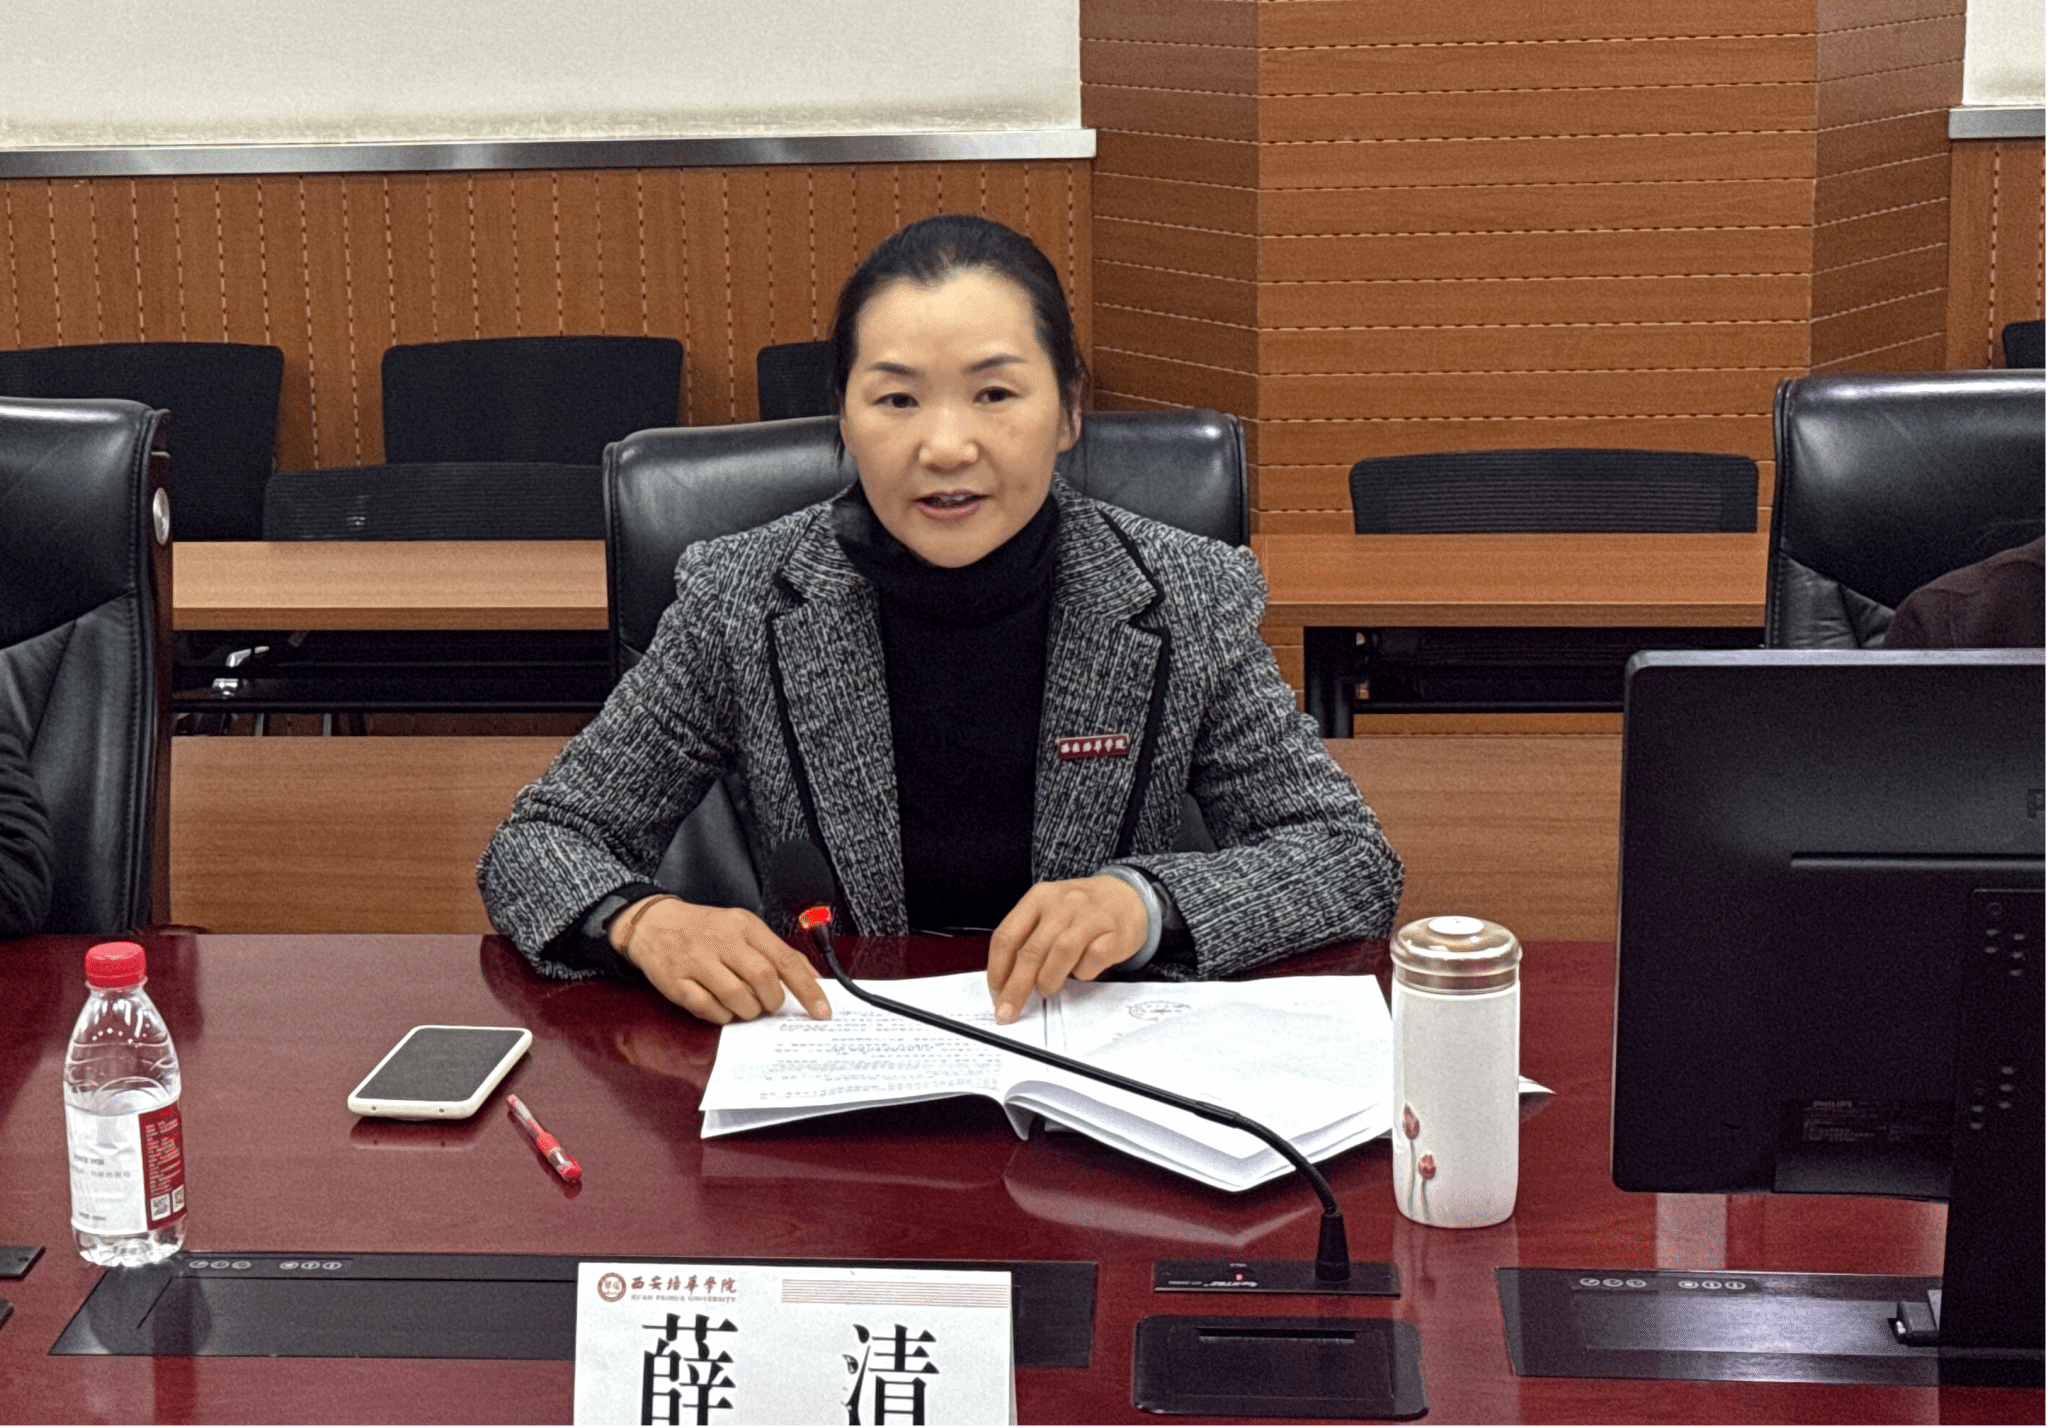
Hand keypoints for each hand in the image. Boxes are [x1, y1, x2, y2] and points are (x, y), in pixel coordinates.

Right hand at [613, 896, 831, 1023]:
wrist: (653, 924)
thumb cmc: (705, 930)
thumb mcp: (743, 929)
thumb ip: (776, 953)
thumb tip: (813, 980)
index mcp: (745, 926)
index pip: (785, 959)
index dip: (808, 989)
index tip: (822, 1011)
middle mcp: (723, 941)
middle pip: (763, 979)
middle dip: (773, 1000)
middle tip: (768, 1003)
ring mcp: (698, 961)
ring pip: (738, 998)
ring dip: (748, 1011)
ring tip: (744, 1005)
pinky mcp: (677, 982)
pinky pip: (709, 1009)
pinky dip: (722, 1016)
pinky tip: (721, 1007)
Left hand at [986, 875, 1148, 1023]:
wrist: (1128, 894)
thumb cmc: (1083, 910)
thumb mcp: (1049, 912)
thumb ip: (1028, 938)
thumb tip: (1006, 981)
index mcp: (1039, 898)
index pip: (1006, 936)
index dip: (997, 971)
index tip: (996, 994)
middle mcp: (1062, 904)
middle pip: (1030, 951)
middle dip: (1016, 988)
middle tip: (1009, 1010)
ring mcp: (1090, 917)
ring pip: (1060, 953)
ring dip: (1048, 979)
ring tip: (1046, 990)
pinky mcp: (1115, 933)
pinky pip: (1094, 958)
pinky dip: (1084, 972)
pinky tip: (1081, 972)